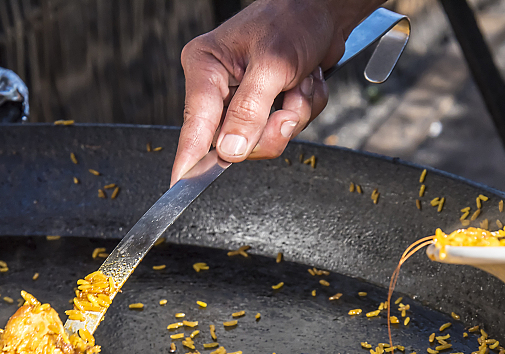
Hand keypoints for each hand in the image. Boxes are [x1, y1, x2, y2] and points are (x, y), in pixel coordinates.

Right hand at [171, 0, 378, 184]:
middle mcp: (219, 86)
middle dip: (272, 125)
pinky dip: (304, 108)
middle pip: (236, 141)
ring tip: (300, 82)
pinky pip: (286, 129)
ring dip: (294, 113)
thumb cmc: (293, 21)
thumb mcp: (273, 64)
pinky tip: (304, 83)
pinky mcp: (266, 106)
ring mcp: (244, 100)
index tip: (181, 186)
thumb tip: (231, 149)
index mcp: (206, 67)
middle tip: (288, 101)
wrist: (323, 11)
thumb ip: (250, 109)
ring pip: (265, 138)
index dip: (190, 158)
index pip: (195, 123)